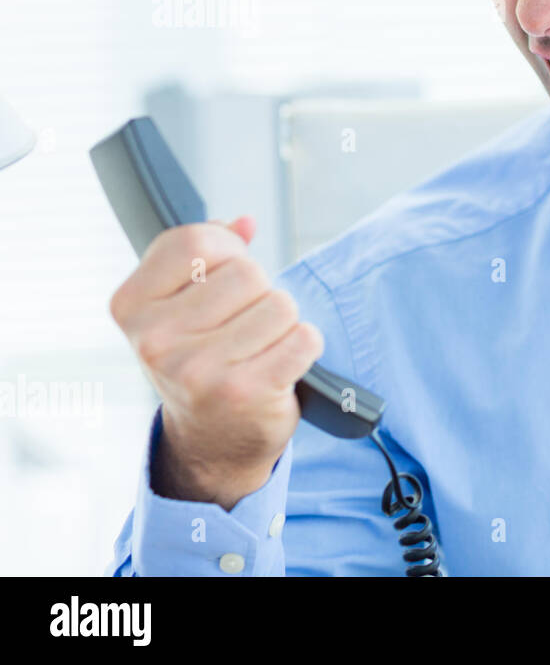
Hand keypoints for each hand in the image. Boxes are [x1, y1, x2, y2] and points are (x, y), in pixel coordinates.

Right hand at [109, 216, 322, 509]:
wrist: (210, 442)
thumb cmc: (199, 361)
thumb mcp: (181, 307)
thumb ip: (208, 254)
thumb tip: (246, 222)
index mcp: (131, 307)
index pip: (195, 240)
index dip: (227, 248)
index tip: (224, 274)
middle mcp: (156, 340)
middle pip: (247, 272)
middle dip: (258, 293)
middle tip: (241, 327)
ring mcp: (198, 369)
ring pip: (279, 304)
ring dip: (282, 323)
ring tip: (259, 348)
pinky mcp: (244, 391)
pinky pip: (304, 337)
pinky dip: (304, 346)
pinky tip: (280, 364)